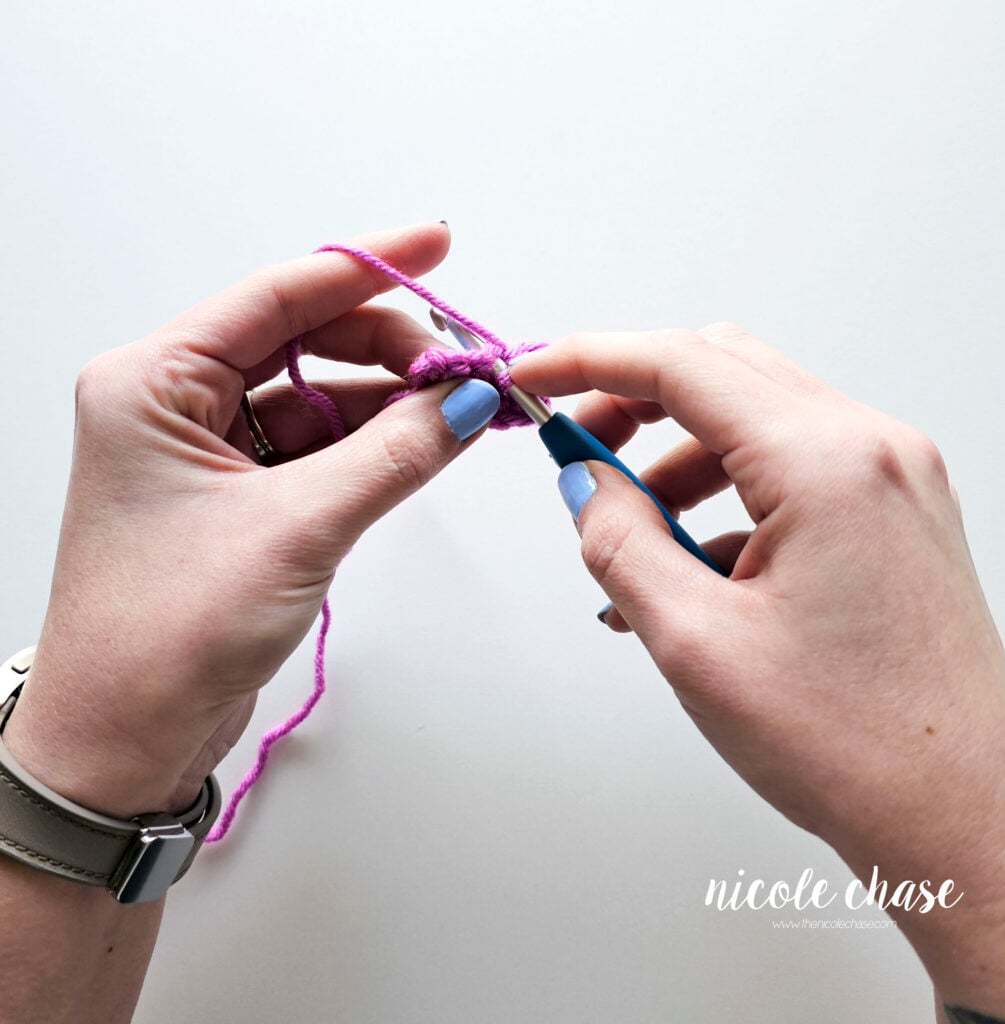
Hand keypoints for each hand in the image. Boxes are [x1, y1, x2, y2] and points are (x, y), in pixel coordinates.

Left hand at [4, 222, 499, 819]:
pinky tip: (426, 442)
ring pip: (320, 396)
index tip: (437, 244)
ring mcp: (209, 451)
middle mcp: (175, 404)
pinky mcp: (240, 495)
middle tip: (468, 367)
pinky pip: (320, 446)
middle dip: (392, 347)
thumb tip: (466, 400)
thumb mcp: (296, 528)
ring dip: (392, 400)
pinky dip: (375, 444)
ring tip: (465, 407)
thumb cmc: (166, 634)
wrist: (126, 738)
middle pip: (306, 341)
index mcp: (153, 382)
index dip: (368, 266)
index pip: (277, 296)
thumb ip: (394, 454)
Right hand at [512, 324, 1004, 1017]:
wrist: (964, 818)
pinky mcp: (892, 515)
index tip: (537, 372)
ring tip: (627, 533)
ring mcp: (891, 479)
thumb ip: (621, 543)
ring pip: (752, 423)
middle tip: (574, 446)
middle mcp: (871, 451)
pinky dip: (723, 499)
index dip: (590, 360)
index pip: (681, 365)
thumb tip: (584, 484)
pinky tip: (687, 569)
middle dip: (632, 401)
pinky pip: (788, 473)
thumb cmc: (858, 748)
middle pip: (721, 374)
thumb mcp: (696, 642)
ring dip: (675, 460)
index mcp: (826, 464)